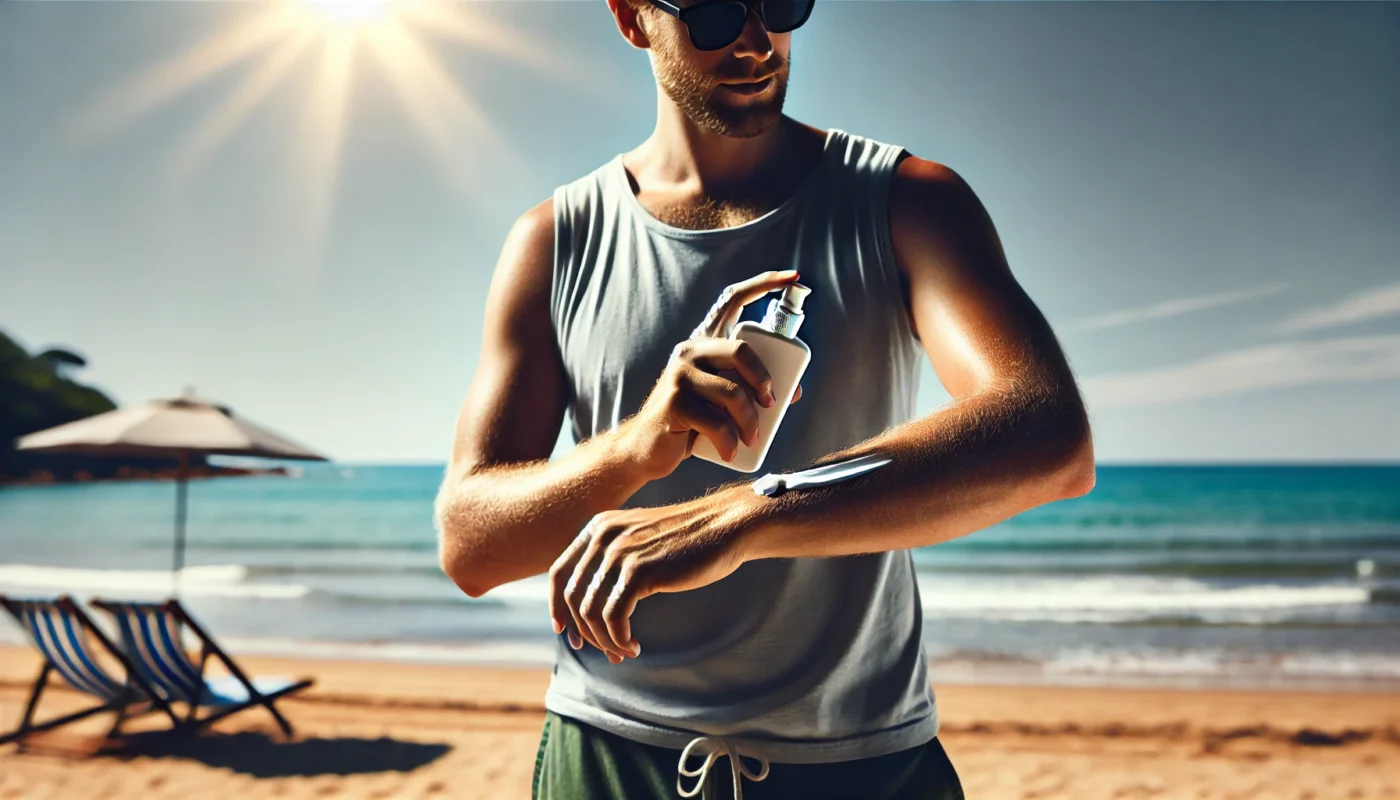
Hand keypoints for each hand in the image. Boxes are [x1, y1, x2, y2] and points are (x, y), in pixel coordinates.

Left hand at [548, 492, 755, 662]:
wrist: (726, 524)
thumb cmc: (689, 538)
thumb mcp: (640, 539)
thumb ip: (614, 558)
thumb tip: (591, 602)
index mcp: (598, 527)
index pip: (559, 574)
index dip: (557, 607)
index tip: (566, 633)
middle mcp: (602, 536)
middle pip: (573, 597)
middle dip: (585, 632)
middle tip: (608, 652)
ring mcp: (620, 552)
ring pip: (591, 611)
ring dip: (605, 640)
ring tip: (624, 652)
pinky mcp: (639, 570)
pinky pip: (614, 616)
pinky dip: (619, 638)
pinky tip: (634, 645)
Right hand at [621, 270, 803, 479]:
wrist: (648, 449)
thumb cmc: (691, 423)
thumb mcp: (722, 400)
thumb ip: (748, 388)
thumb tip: (792, 390)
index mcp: (704, 342)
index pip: (733, 299)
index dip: (764, 284)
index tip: (793, 277)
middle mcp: (689, 350)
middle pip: (741, 351)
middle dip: (765, 380)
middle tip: (771, 404)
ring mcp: (679, 374)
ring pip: (732, 392)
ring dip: (750, 422)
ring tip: (751, 439)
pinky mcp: (674, 402)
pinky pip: (716, 422)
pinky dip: (729, 442)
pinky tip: (729, 452)